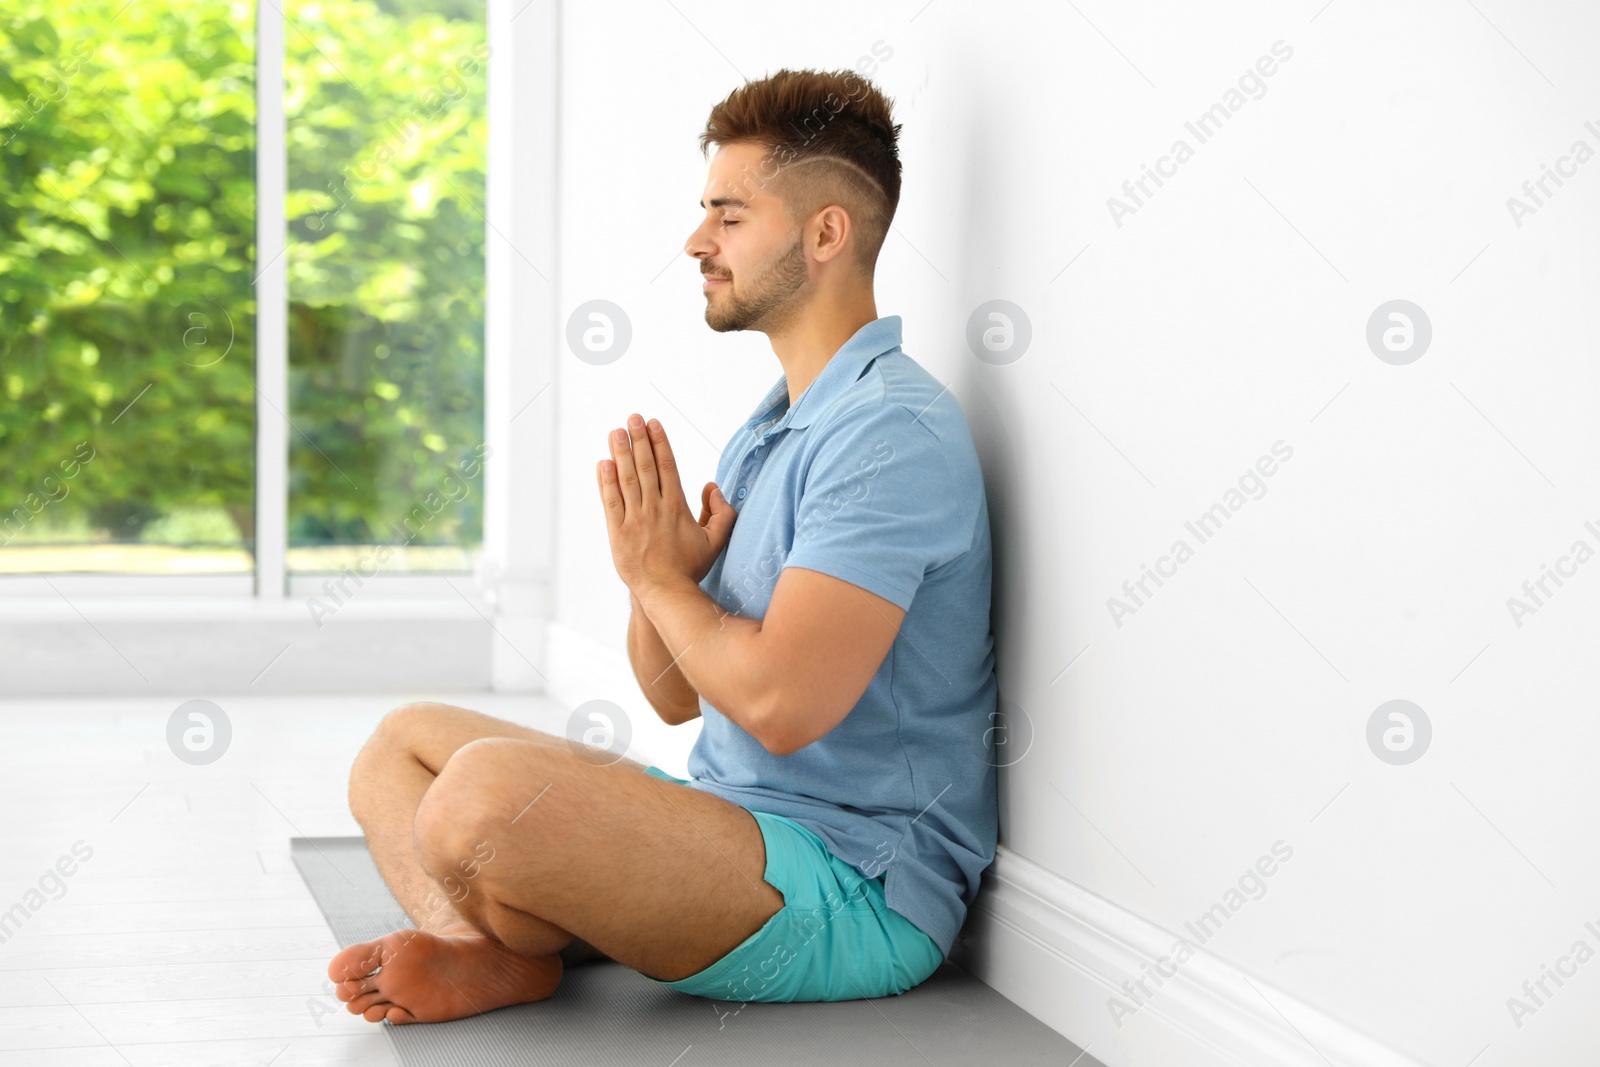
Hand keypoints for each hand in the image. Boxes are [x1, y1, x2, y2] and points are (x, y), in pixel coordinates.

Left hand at [598, 413, 736, 589]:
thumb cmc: (690, 567)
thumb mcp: (716, 540)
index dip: (659, 443)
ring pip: (626, 480)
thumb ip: (721, 512)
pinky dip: (606, 482)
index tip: (653, 423)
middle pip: (645, 467)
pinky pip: (610, 502)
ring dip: (620, 453)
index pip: (667, 467)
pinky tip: (603, 463)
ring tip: (616, 432)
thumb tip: (712, 487)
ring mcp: (634, 520)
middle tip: (632, 418)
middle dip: (638, 440)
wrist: (666, 593)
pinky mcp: (617, 533)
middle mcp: (654, 509)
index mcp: (676, 507)